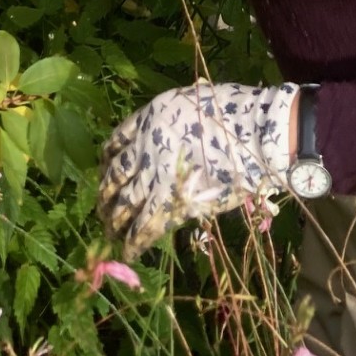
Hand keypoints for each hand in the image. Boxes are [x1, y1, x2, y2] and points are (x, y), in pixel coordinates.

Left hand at [97, 81, 297, 259]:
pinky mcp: (168, 203)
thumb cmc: (232, 114)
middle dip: (106, 194)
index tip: (105, 170)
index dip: (108, 160)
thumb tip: (173, 141)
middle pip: (114, 176)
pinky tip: (127, 251)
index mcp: (149, 118)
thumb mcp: (193, 104)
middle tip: (103, 208)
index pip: (116, 142)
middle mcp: (143, 147)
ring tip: (110, 232)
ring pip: (122, 203)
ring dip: (114, 220)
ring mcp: (153, 176)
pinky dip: (133, 242)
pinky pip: (143, 227)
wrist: (252, 133)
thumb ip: (174, 124)